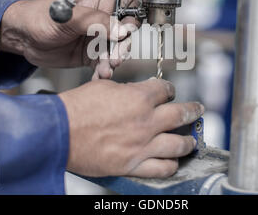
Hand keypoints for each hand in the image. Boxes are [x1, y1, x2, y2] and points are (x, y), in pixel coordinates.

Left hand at [0, 0, 139, 78]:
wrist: (21, 38)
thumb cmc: (40, 17)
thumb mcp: (69, 16)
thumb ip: (96, 21)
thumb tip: (121, 31)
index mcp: (100, 0)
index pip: (128, 6)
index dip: (132, 19)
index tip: (127, 33)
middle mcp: (102, 19)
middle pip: (125, 32)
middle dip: (122, 46)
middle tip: (115, 58)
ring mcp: (97, 37)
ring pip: (116, 50)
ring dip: (113, 62)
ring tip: (105, 70)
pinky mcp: (90, 54)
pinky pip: (103, 63)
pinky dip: (103, 71)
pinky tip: (98, 77)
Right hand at [59, 78, 204, 177]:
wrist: (59, 132)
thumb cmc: (76, 108)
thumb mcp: (103, 88)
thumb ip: (126, 91)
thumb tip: (135, 93)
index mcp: (139, 98)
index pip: (165, 90)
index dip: (169, 89)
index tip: (169, 91)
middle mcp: (146, 121)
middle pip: (181, 114)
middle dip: (193, 110)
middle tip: (198, 109)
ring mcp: (142, 145)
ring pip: (179, 144)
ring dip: (188, 141)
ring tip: (192, 141)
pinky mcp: (133, 165)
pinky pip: (162, 168)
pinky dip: (171, 165)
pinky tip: (173, 162)